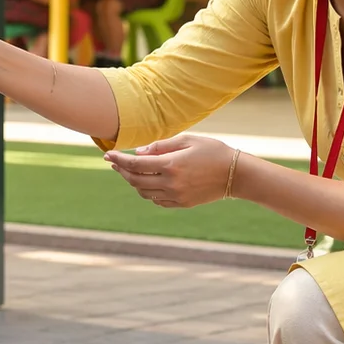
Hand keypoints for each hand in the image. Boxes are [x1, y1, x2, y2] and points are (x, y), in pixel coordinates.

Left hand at [105, 134, 236, 208]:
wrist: (235, 174)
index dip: (118, 160)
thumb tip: (138, 153)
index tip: (108, 155)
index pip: (135, 164)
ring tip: (131, 171)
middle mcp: (171, 183)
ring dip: (133, 182)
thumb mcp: (187, 140)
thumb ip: (160, 146)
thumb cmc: (212, 151)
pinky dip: (148, 192)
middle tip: (114, 163)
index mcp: (171, 165)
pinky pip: (157, 200)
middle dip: (122, 171)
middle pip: (135, 180)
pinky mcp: (182, 203)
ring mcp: (176, 196)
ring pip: (144, 192)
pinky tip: (148, 182)